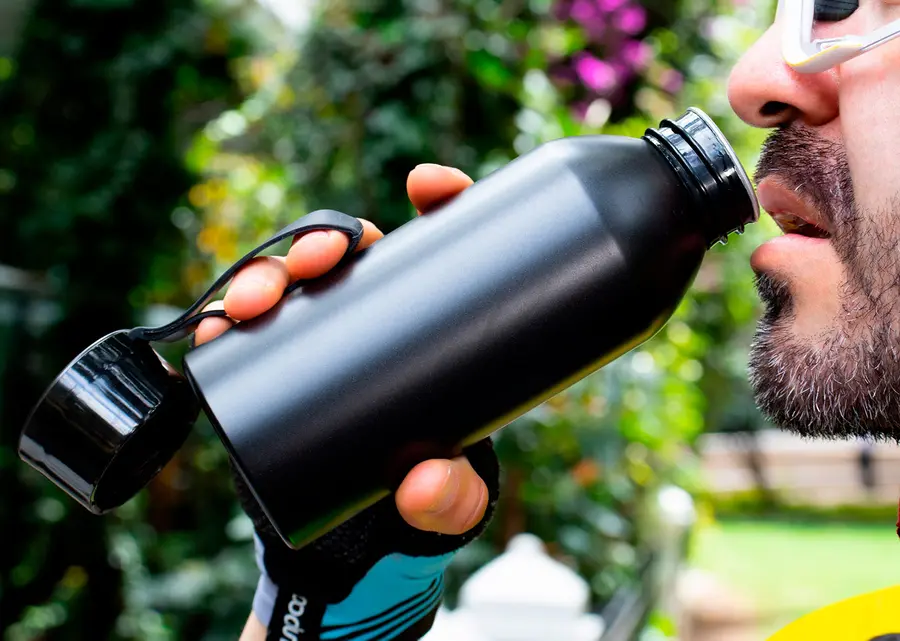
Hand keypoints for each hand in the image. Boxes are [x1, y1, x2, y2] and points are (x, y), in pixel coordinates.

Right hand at [194, 164, 488, 535]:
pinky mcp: (278, 371)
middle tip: (320, 258)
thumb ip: (451, 499)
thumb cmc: (422, 497)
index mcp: (429, 324)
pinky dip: (225, 323)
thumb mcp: (452, 503)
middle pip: (352, 255)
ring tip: (254, 300)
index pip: (439, 250)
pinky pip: (248, 334)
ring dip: (265, 274)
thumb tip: (421, 486)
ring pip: (292, 286)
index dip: (440, 202)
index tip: (428, 185)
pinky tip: (214, 324)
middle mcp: (373, 318)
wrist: (362, 533)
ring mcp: (321, 341)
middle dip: (326, 239)